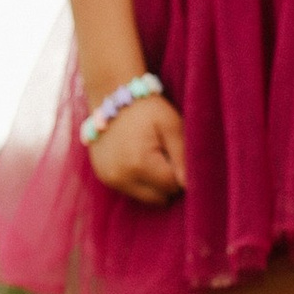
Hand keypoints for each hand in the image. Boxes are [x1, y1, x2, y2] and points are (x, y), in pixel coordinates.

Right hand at [88, 92, 187, 207]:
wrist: (111, 96)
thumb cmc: (147, 108)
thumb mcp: (171, 125)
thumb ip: (182, 156)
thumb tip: (190, 186)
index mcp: (140, 164)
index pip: (173, 187)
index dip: (180, 172)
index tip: (176, 154)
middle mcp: (121, 177)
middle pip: (159, 198)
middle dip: (167, 182)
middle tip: (164, 155)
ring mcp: (109, 179)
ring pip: (145, 197)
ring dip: (152, 183)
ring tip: (149, 155)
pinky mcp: (103, 177)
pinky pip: (130, 190)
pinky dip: (138, 180)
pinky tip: (136, 158)